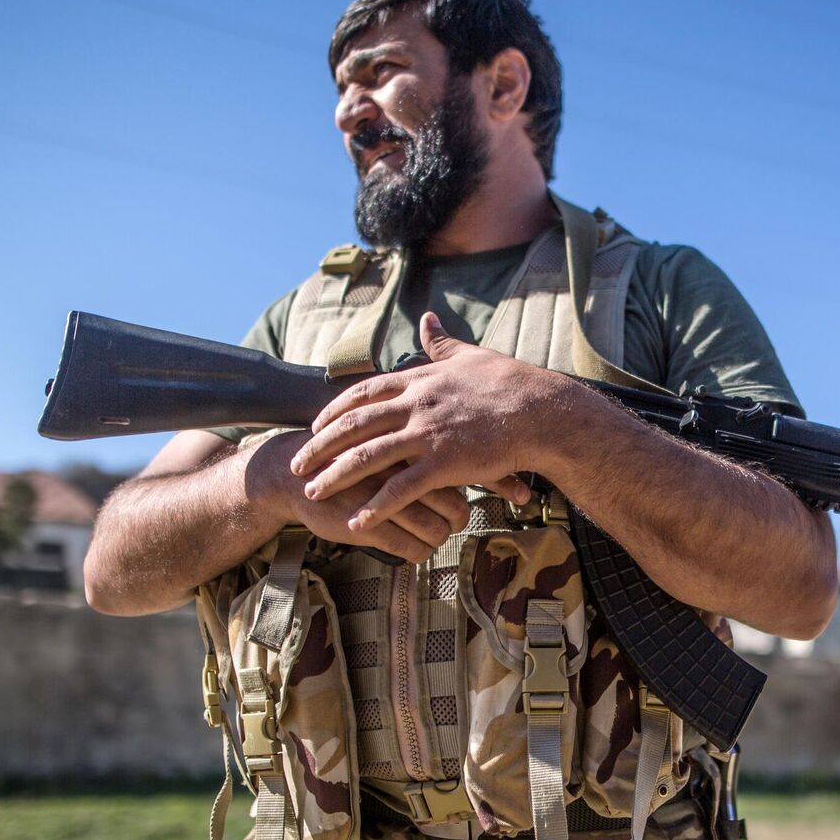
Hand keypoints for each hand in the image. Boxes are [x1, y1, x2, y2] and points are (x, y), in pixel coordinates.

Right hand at [248, 430, 469, 562]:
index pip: (457, 476)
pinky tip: (413, 550)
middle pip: (453, 506)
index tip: (464, 507)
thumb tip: (456, 459)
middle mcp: (399, 471)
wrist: (293, 475)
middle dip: (456, 523)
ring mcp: (382, 499)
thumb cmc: (343, 457)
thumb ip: (411, 449)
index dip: (468, 496)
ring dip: (437, 540)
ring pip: (434, 530)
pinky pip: (408, 547)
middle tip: (450, 526)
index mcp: (406, 446)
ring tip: (430, 538)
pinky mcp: (365, 524)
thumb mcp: (378, 440)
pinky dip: (417, 553)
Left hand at [289, 311, 550, 531]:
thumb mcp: (471, 356)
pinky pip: (401, 489)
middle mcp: (416, 405)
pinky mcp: (445, 463)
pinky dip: (375, 507)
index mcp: (420, 381)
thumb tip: (426, 317)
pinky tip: (357, 522)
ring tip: (312, 492)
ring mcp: (428, 434)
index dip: (336, 411)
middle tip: (297, 462)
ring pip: (369, 457)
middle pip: (355, 425)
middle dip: (321, 446)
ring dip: (336, 476)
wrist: (542, 411)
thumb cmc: (512, 384)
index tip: (316, 426)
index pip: (364, 393)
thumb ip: (442, 342)